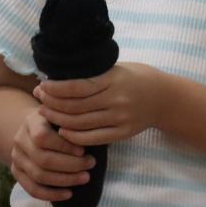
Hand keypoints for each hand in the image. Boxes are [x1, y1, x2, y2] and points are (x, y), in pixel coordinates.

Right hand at [10, 107, 94, 201]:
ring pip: (38, 175)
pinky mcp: (17, 173)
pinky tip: (69, 194)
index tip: (84, 150)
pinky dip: (51, 194)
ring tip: (86, 178)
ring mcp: (16, 157)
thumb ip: (75, 125)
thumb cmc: (60, 122)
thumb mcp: (66, 116)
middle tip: (91, 164)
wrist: (38, 128)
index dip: (64, 146)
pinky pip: (32, 189)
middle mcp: (20, 139)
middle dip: (70, 165)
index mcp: (32, 121)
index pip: (42, 136)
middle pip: (42, 158)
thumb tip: (98, 137)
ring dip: (64, 180)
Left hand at [34, 62, 165, 146]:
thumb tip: (61, 78)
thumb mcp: (119, 68)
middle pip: (74, 107)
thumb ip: (95, 74)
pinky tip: (63, 130)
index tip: (42, 86)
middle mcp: (117, 100)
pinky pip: (91, 138)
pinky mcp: (122, 133)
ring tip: (47, 113)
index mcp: (114, 80)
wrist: (166, 98)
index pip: (77, 87)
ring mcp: (120, 118)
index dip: (55, 89)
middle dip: (51, 103)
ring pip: (79, 123)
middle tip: (40, 99)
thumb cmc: (139, 78)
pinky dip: (73, 136)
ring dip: (58, 119)